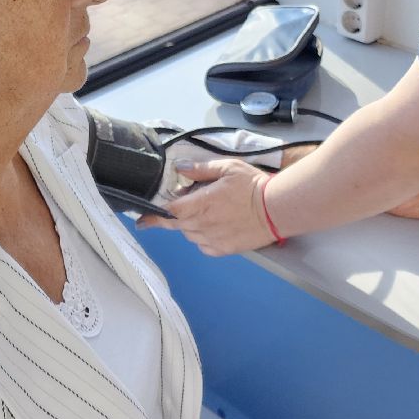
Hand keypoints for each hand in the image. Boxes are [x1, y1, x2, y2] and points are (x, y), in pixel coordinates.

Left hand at [136, 158, 273, 256]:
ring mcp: (213, 240)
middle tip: (189, 203)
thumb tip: (181, 169)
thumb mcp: (227, 168)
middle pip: (177, 225)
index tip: (140, 221)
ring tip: (209, 210)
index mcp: (200, 205)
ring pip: (190, 235)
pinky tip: (216, 225)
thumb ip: (201, 169)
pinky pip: (203, 245)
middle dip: (176, 215)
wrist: (278, 209)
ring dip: (191, 224)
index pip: (167, 214)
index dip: (151, 218)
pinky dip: (203, 236)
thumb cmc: (252, 185)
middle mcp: (202, 226)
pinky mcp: (223, 250)